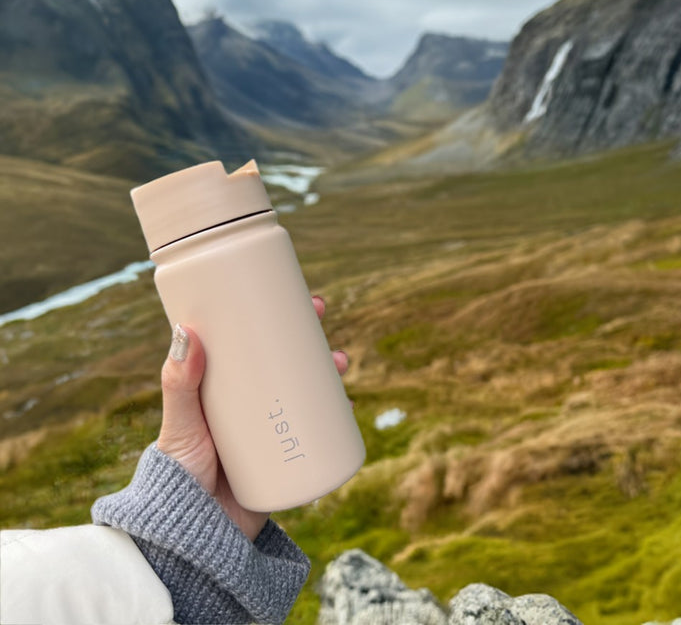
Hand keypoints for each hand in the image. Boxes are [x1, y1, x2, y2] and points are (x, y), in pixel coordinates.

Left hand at [156, 296, 348, 540]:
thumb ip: (179, 384)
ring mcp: (270, 429)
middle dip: (305, 334)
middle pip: (282, 360)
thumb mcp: (180, 425)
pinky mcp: (287, 457)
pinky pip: (317, 430)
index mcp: (222, 389)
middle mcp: (249, 404)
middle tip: (319, 313)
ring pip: (304, 389)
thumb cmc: (177, 478)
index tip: (282, 292)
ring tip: (341, 360)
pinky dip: (336, 415)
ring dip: (327, 369)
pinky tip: (349, 403)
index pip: (247, 343)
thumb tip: (187, 330)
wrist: (195, 542)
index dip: (268, 315)